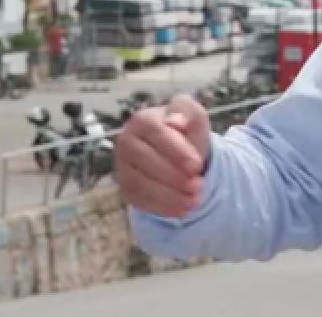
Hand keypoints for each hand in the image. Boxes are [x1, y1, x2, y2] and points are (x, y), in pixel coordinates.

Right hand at [116, 94, 210, 217]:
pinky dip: (163, 207)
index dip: (176, 151)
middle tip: (198, 185)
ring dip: (169, 195)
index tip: (196, 166)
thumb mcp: (194, 116)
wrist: (182, 153)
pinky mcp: (126, 188)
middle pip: (145, 160)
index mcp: (143, 120)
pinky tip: (182, 208)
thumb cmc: (186, 132)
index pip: (155, 132)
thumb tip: (176, 120)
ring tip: (194, 200)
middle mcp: (126, 142)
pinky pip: (140, 201)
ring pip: (140, 184)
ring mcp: (123, 167)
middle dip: (173, 176)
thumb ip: (187, 112)